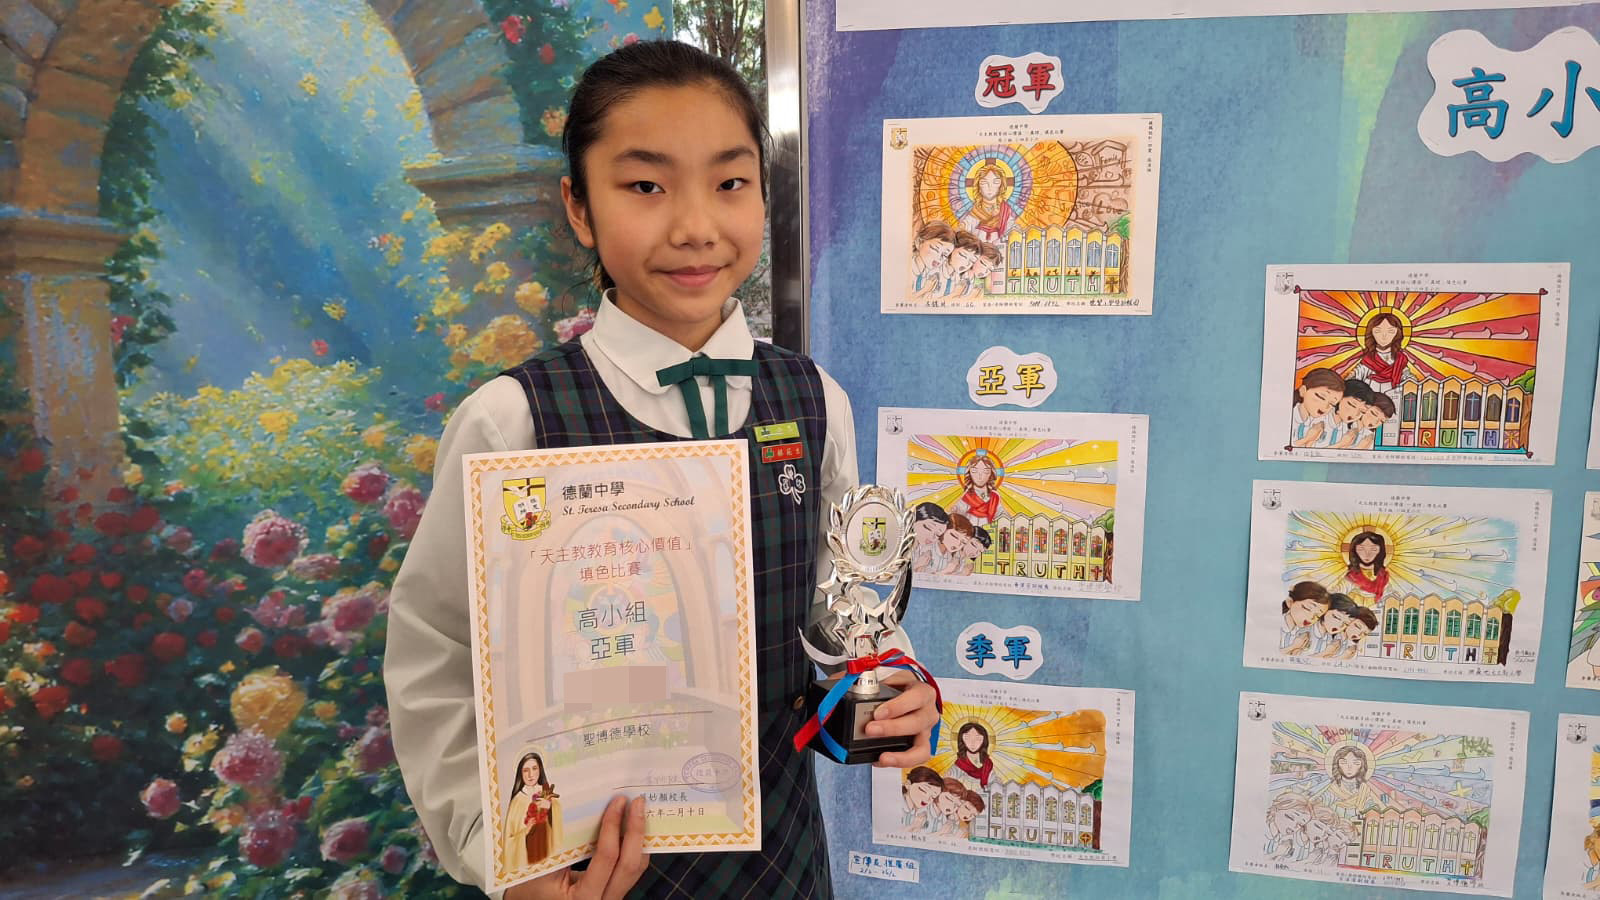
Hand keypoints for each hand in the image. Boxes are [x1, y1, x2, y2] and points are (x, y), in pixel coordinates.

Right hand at [504, 796, 647, 899]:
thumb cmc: (530, 889)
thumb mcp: (541, 866)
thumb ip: (562, 843)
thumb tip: (584, 809)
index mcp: (583, 898)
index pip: (607, 857)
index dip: (613, 826)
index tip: (618, 802)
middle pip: (631, 865)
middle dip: (637, 830)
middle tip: (638, 802)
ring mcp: (611, 899)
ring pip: (636, 868)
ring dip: (639, 838)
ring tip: (638, 811)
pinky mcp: (613, 893)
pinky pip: (629, 870)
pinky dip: (633, 847)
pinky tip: (631, 828)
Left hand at [867, 670, 940, 768]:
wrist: (910, 694)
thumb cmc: (900, 687)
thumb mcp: (889, 676)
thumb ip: (871, 680)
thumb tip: (843, 682)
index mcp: (923, 692)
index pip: (916, 698)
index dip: (897, 707)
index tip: (878, 713)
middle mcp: (928, 713)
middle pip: (916, 723)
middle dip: (891, 728)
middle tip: (870, 730)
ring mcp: (926, 732)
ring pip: (921, 748)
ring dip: (901, 755)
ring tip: (883, 757)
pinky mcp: (921, 746)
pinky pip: (915, 759)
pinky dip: (898, 762)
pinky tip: (880, 760)